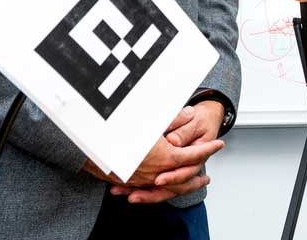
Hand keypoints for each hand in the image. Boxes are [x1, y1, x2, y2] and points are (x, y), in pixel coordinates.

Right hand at [82, 106, 224, 203]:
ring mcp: (140, 180)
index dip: (208, 150)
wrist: (88, 144)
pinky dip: (161, 190)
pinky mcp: (127, 182)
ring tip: (192, 183)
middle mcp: (154, 172)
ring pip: (166, 189)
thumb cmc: (118, 128)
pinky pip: (149, 189)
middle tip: (208, 173)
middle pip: (183, 179)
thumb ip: (173, 117)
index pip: (193, 156)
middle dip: (197, 176)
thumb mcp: (151, 117)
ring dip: (182, 186)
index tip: (219, 145)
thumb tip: (190, 115)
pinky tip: (163, 187)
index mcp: (164, 156)